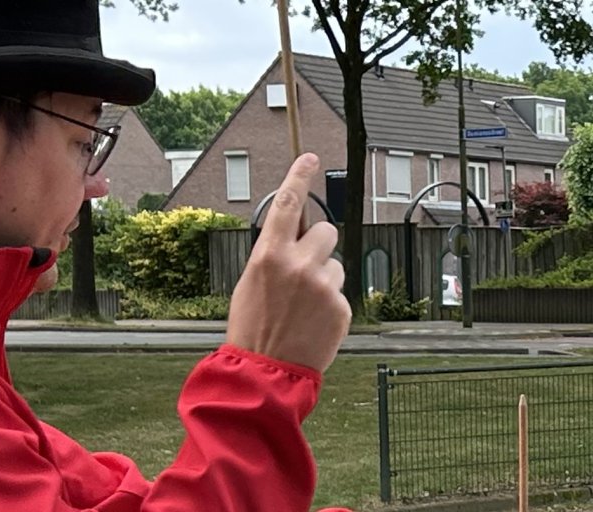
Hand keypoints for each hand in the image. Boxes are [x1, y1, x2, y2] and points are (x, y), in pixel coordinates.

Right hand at [226, 153, 349, 371]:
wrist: (265, 372)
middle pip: (327, 231)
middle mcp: (299, 265)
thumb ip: (275, 255)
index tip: (309, 158)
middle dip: (319, 245)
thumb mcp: (251, 283)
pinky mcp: (341, 307)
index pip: (288, 203)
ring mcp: (324, 286)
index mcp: (269, 255)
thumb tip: (296, 234)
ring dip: (324, 278)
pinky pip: (340, 292)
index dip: (299, 176)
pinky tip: (312, 322)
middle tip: (304, 270)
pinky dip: (330, 304)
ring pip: (336, 264)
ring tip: (303, 306)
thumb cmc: (253, 328)